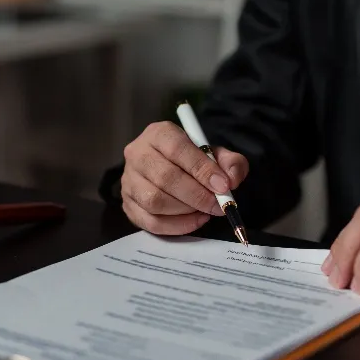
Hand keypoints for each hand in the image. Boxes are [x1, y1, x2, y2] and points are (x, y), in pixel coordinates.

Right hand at [121, 121, 248, 234]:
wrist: (171, 169)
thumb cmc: (193, 160)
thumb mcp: (215, 154)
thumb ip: (230, 162)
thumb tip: (232, 179)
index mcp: (158, 133)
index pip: (178, 149)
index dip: (202, 169)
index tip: (223, 186)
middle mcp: (137, 154)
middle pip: (165, 177)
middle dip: (197, 195)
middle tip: (218, 205)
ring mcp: (128, 180)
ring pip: (155, 201)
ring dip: (186, 211)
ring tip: (205, 211)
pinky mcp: (127, 204)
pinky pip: (150, 222)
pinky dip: (176, 226)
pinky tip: (194, 220)